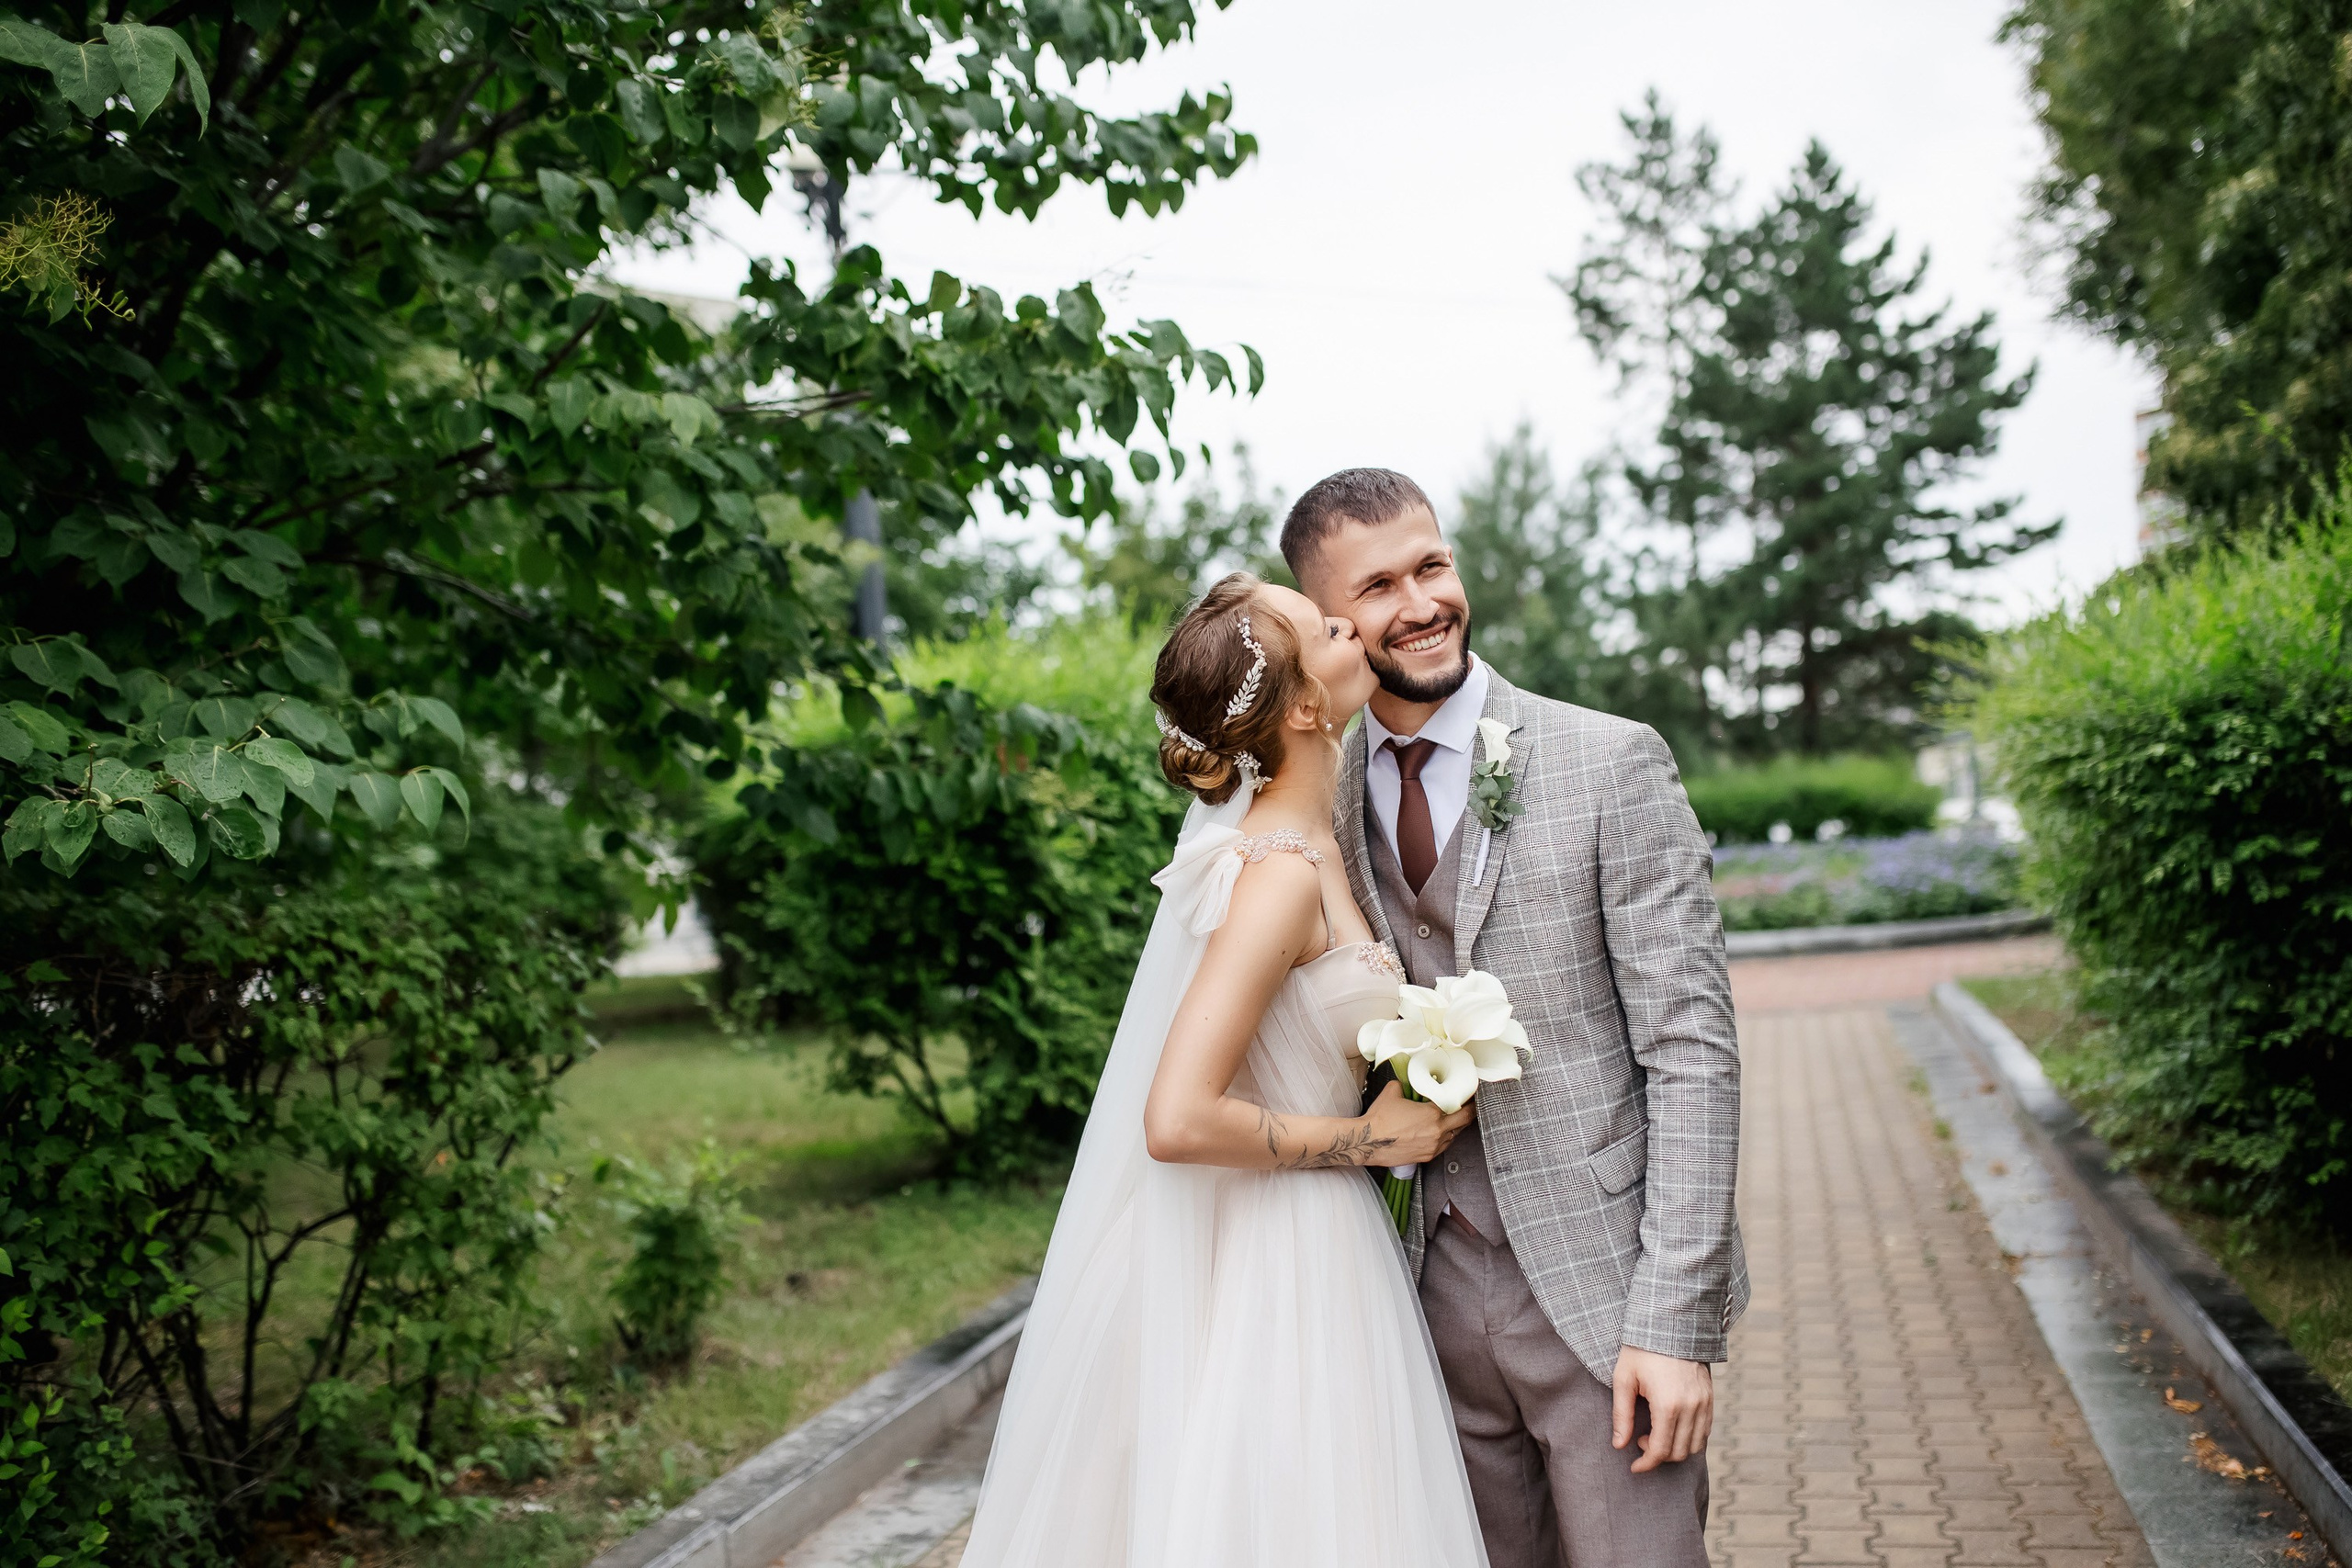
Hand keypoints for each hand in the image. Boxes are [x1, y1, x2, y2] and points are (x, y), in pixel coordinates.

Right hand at [1359, 1081, 1471, 1165]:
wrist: (1367, 1142)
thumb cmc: (1380, 1120)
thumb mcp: (1393, 1091)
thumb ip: (1406, 1084)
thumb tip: (1408, 1081)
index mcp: (1432, 1114)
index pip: (1459, 1106)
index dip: (1467, 1100)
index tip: (1470, 1095)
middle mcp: (1436, 1132)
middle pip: (1463, 1122)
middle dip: (1469, 1113)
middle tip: (1471, 1107)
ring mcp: (1433, 1146)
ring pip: (1454, 1136)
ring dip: (1456, 1127)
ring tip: (1455, 1119)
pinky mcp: (1426, 1157)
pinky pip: (1443, 1146)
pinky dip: (1445, 1138)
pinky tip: (1440, 1132)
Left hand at [1611, 1346, 1711, 1473]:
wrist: (1670, 1322)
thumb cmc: (1641, 1349)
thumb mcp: (1624, 1379)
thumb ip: (1622, 1415)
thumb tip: (1619, 1445)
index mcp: (1668, 1405)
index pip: (1660, 1450)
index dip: (1646, 1464)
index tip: (1634, 1467)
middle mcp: (1691, 1407)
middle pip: (1679, 1452)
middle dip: (1658, 1456)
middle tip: (1640, 1440)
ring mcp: (1704, 1402)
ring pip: (1696, 1445)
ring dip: (1675, 1449)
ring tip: (1655, 1432)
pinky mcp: (1710, 1397)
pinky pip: (1705, 1430)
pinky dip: (1690, 1438)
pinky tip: (1672, 1427)